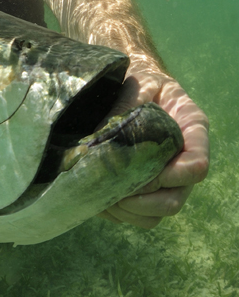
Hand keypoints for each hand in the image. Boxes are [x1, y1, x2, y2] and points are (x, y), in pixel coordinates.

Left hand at [98, 68, 208, 228]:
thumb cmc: (139, 81)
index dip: (175, 176)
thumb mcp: (138, 85)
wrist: (132, 86)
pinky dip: (119, 213)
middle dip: (146, 201)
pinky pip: (138, 215)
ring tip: (104, 196)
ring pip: (157, 213)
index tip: (146, 171)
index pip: (197, 166)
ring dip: (130, 211)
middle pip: (176, 199)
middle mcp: (182, 160)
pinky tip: (98, 197)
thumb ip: (128, 107)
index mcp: (191, 130)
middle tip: (117, 191)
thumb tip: (103, 137)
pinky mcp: (147, 188)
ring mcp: (165, 178)